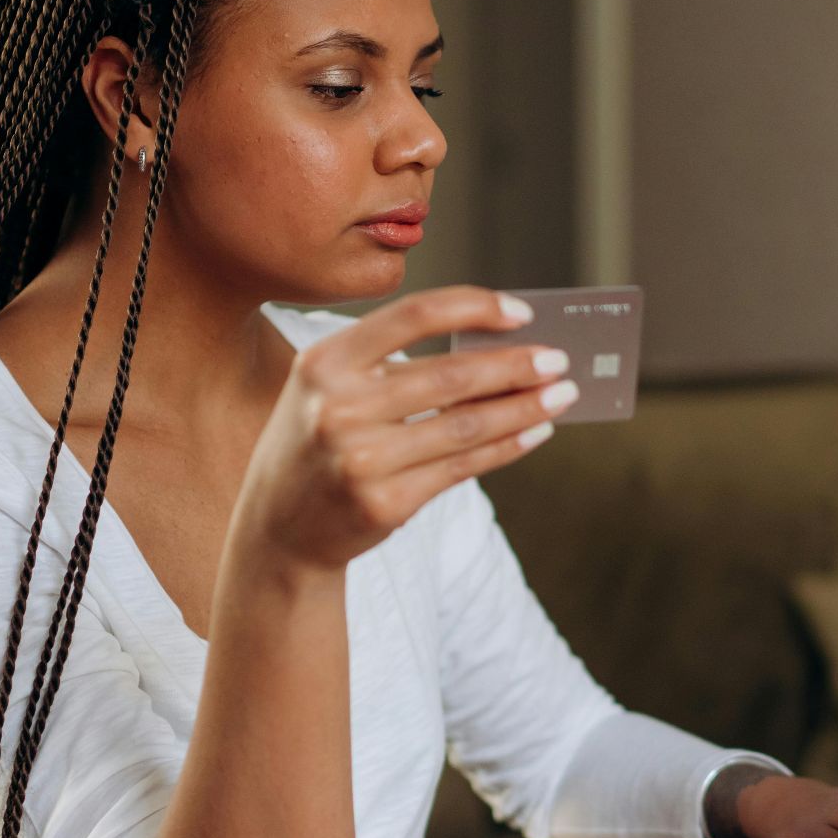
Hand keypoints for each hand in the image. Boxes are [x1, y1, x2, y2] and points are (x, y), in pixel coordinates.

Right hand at [224, 285, 576, 574]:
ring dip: (524, 408)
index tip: (521, 312)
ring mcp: (361, 459)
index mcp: (325, 361)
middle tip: (559, 360)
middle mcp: (339, 407)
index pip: (414, 314)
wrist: (277, 530)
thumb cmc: (317, 443)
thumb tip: (495, 347)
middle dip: (516, 366)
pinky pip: (463, 467)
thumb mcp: (330, 390)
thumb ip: (393, 365)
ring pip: (466, 425)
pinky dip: (507, 447)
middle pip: (451, 375)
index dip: (474, 307)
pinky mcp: (385, 503)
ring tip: (560, 395)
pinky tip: (533, 433)